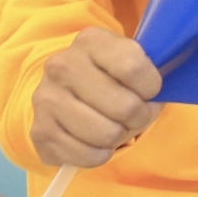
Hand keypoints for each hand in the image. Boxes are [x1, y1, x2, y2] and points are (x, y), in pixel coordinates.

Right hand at [31, 27, 161, 167]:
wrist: (66, 91)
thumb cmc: (112, 76)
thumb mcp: (131, 60)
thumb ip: (149, 71)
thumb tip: (157, 98)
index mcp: (90, 41)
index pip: (134, 68)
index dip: (151, 86)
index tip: (150, 90)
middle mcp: (62, 65)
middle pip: (124, 106)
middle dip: (139, 117)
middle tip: (136, 115)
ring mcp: (46, 99)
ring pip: (107, 134)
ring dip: (121, 136)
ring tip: (116, 126)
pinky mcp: (40, 131)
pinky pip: (90, 156)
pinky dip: (102, 154)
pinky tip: (97, 141)